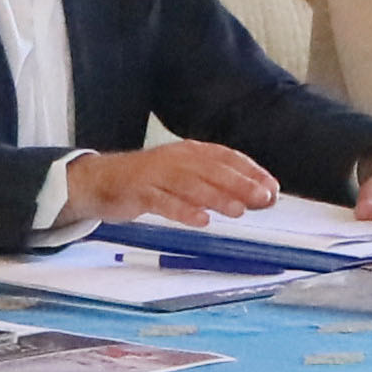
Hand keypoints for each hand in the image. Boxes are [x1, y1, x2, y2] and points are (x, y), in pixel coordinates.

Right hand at [65, 138, 282, 227]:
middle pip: (212, 170)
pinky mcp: (138, 192)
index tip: (272, 188)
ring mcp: (156, 175)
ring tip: (238, 211)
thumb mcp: (183, 176)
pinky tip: (200, 220)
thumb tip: (255, 198)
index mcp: (190, 151)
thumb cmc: (148, 181)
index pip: (227, 157)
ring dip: (216, 197)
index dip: (251, 171)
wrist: (99, 180)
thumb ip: (216, 185)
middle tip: (264, 199)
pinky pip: (162, 201)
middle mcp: (176, 158)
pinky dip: (182, 210)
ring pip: (190, 184)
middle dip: (241, 184)